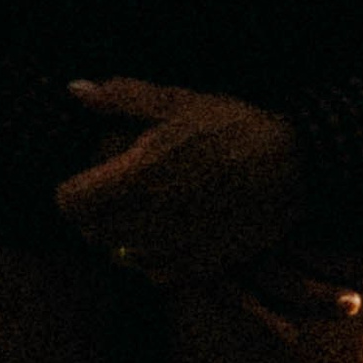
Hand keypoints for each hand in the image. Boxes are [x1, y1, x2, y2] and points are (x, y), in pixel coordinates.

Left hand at [57, 77, 318, 285]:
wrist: (292, 165)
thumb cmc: (232, 126)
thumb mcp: (176, 101)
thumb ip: (120, 98)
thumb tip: (74, 90)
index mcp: (136, 176)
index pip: (70, 202)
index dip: (72, 189)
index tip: (88, 177)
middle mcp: (148, 218)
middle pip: (90, 232)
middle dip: (94, 213)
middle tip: (117, 191)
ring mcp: (173, 247)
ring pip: (119, 254)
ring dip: (121, 236)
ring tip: (146, 208)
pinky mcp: (197, 266)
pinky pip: (153, 272)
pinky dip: (152, 256)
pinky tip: (172, 230)